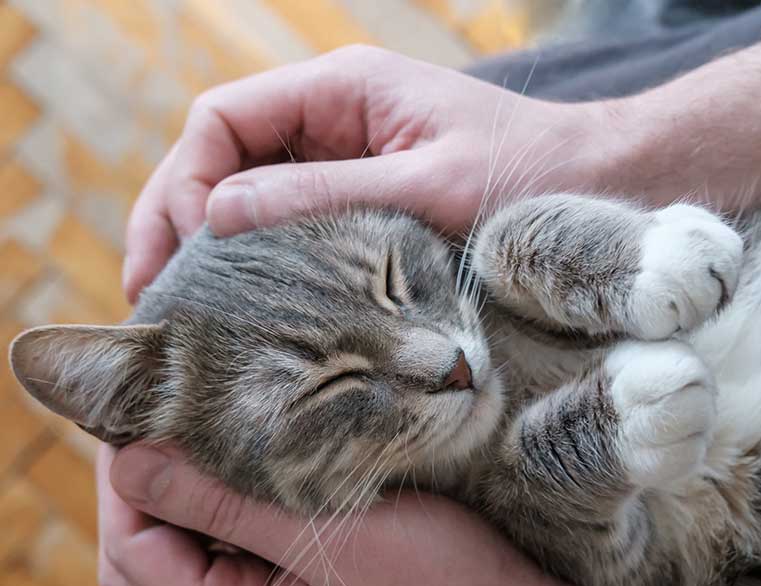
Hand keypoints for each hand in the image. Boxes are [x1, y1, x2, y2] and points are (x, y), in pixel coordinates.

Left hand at [97, 443, 712, 585]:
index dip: (124, 479)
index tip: (145, 407)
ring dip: (192, 488)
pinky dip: (235, 498)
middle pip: (149, 555)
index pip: (134, 551)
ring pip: (195, 547)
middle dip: (145, 484)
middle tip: (168, 410)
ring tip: (213, 420)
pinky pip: (243, 545)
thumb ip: (233, 504)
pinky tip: (265, 452)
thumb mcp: (340, 538)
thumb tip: (134, 460)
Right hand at [122, 45, 618, 301]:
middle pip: (222, 160)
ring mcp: (350, 163)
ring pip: (251, 199)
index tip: (180, 255)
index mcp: (342, 90)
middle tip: (153, 302)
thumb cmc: (531, 176)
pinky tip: (249, 314)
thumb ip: (324, 195)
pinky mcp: (369, 207)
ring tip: (185, 318)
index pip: (223, 120)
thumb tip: (214, 214)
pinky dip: (264, 267)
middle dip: (178, 222)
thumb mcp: (427, 188)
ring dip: (213, 252)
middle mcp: (336, 120)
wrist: (604, 189)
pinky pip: (296, 229)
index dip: (184, 182)